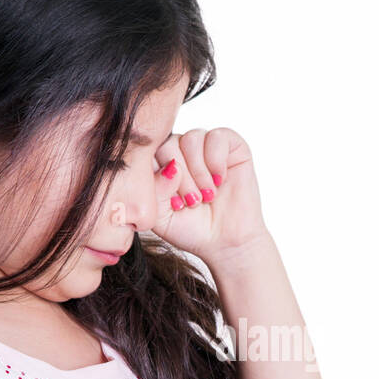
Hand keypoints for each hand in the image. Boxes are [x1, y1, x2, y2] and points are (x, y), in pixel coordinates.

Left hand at [151, 127, 268, 264]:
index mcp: (159, 163)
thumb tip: (171, 167)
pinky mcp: (230, 144)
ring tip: (208, 195)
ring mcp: (204, 145)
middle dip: (182, 178)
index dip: (161, 178)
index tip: (176, 205)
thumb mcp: (162, 217)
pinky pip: (217, 136)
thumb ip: (157, 191)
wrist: (226, 242)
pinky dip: (217, 161)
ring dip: (199, 172)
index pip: (148, 152)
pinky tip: (221, 180)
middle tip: (194, 202)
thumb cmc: (191, 229)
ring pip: (192, 139)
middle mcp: (180, 150)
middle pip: (169, 144)